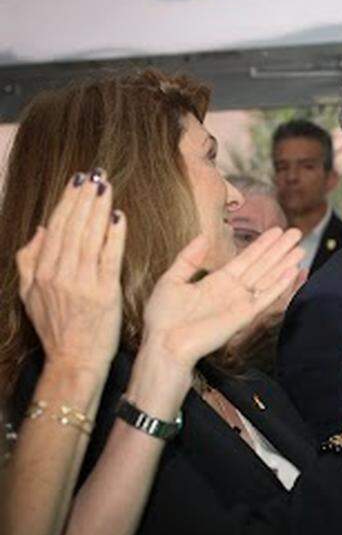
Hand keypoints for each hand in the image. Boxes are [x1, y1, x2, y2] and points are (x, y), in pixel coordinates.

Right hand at [16, 172, 125, 378]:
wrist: (72, 360)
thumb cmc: (55, 328)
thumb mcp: (29, 295)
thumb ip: (29, 261)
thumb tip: (42, 230)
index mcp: (41, 272)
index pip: (56, 228)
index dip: (67, 202)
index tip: (76, 181)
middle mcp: (59, 275)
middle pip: (72, 228)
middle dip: (83, 198)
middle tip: (94, 174)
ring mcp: (81, 283)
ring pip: (89, 238)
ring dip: (98, 209)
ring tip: (105, 187)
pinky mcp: (104, 293)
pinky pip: (109, 257)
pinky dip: (114, 235)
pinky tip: (119, 217)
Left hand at [141, 227, 302, 373]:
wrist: (164, 343)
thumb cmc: (164, 317)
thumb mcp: (172, 279)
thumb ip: (189, 258)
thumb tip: (203, 235)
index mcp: (218, 281)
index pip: (246, 259)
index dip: (262, 245)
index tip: (276, 230)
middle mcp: (233, 291)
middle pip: (262, 265)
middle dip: (279, 249)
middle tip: (296, 232)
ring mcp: (240, 303)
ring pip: (268, 278)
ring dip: (285, 263)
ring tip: (301, 248)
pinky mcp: (244, 315)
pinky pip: (266, 297)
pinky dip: (280, 284)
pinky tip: (293, 271)